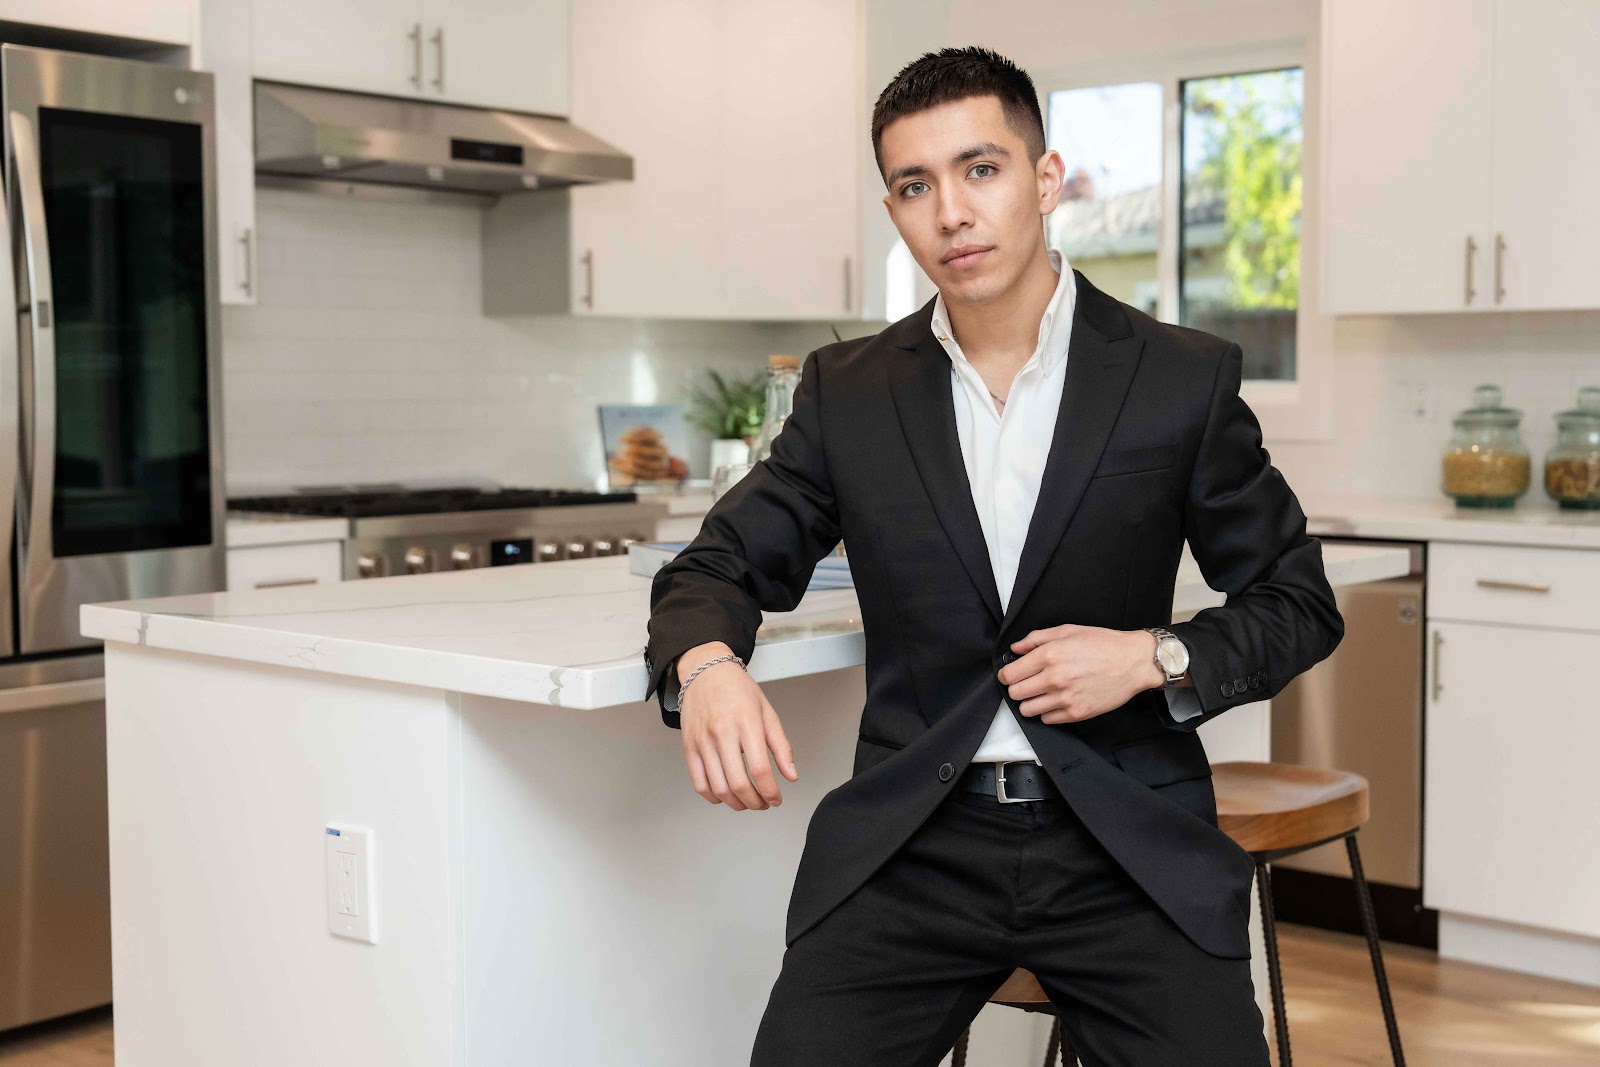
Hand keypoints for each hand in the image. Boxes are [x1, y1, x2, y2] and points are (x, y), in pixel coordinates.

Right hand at [676, 641, 797, 810]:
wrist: (706, 672)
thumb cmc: (738, 690)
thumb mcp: (767, 712)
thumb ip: (780, 746)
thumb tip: (791, 775)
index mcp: (746, 723)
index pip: (760, 770)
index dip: (771, 792)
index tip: (776, 799)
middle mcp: (722, 733)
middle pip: (738, 784)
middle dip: (755, 803)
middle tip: (763, 804)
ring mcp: (702, 742)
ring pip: (718, 789)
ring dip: (736, 804)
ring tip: (747, 802)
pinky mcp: (689, 748)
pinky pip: (699, 783)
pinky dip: (714, 797)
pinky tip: (725, 795)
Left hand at [999, 625, 1163, 724]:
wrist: (1133, 662)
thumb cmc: (1103, 643)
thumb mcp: (1068, 630)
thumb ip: (1037, 638)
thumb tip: (1016, 649)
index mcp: (1049, 655)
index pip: (1010, 674)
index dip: (1007, 675)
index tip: (1010, 674)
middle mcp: (1054, 678)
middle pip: (1015, 694)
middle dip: (1018, 688)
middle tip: (1028, 683)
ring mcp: (1065, 698)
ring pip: (1027, 710)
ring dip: (1030, 702)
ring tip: (1042, 693)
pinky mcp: (1076, 713)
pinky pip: (1047, 719)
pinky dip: (1048, 712)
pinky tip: (1057, 700)